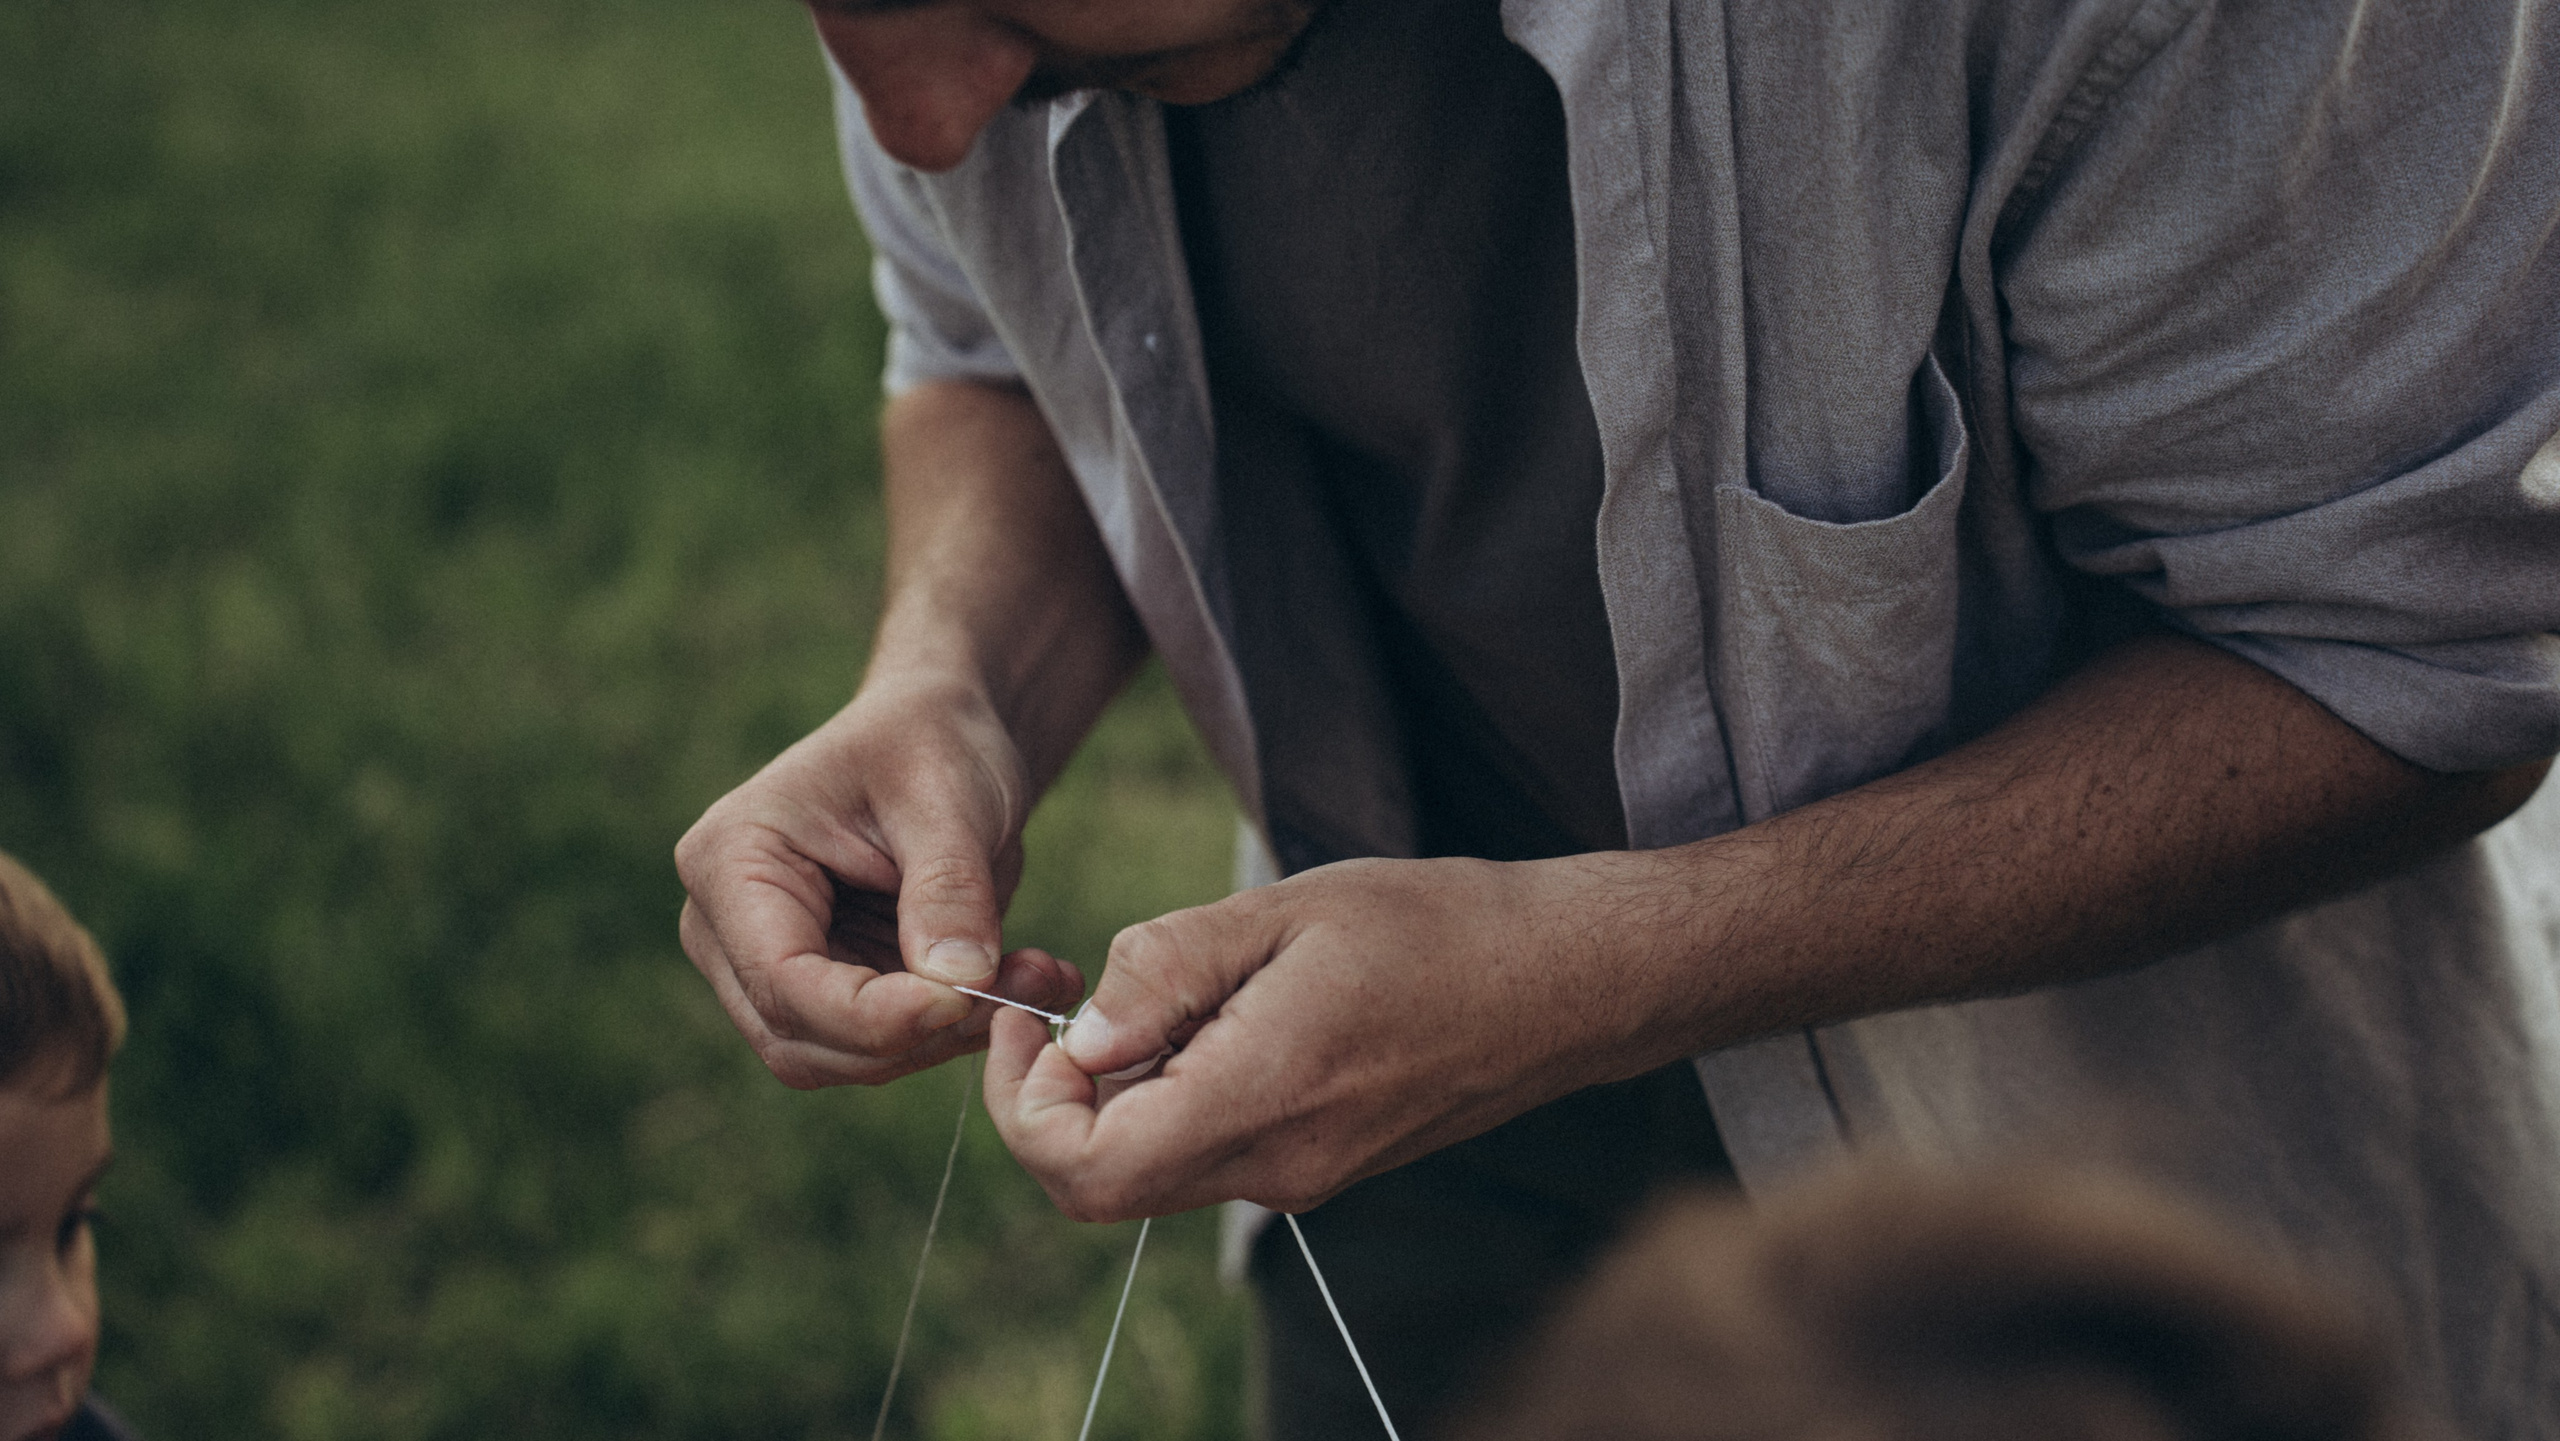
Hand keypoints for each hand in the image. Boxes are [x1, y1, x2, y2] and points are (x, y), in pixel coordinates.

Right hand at [675, 676, 1085, 1087]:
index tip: (967, 998)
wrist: (942, 740)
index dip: (873, 1013)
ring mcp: (768, 967)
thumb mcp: (947, 798)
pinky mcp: (825, 992)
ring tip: (1038, 977)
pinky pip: (881, 1045)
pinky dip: (953, 1030)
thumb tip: (958, 984)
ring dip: (945, 1038)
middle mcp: (727, 927)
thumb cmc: (931, 743)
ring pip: (843, 1057)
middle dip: (916, 1033)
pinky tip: (1025, 983)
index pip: (783, 978)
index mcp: (731, 861)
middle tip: (1024, 987)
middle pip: (803, 1035)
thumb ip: (947, 890)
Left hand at [982, 855, 1653, 1219]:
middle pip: (1105, 1183)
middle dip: (1055, 1098)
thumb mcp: (1287, 910)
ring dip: (1118, 1092)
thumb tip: (1083, 1034)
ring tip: (1158, 987)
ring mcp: (1304, 1176)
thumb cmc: (1439, 925)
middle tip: (1068, 996)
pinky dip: (1174, 1093)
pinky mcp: (1323, 1163)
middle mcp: (1277, 1164)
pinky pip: (1211, 1150)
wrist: (1567, 980)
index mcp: (1262, 1097)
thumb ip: (1171, 969)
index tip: (1029, 1018)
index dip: (1023, 1102)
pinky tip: (1214, 1011)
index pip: (1085, 1167)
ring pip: (1155, 1168)